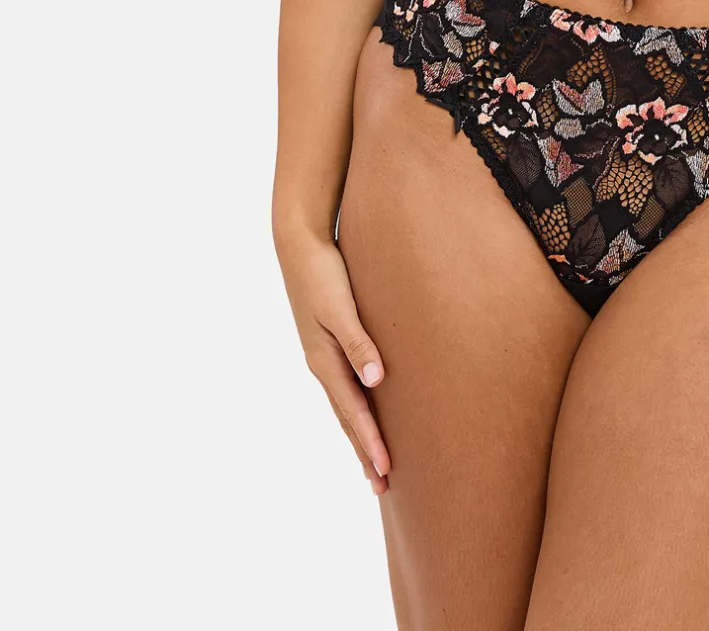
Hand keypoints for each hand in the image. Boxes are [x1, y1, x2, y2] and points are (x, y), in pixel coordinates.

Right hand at [276, 227, 391, 492]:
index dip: (370, 442)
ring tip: (374, 462)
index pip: (353, 412)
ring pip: (345, 405)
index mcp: (325, 362)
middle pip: (347, 417)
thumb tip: (376, 381)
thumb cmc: (323, 273)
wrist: (299, 244)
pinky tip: (364, 410)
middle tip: (381, 486)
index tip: (386, 472)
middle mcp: (323, 365)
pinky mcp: (329, 342)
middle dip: (364, 451)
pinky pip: (345, 385)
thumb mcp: (340, 308)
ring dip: (360, 434)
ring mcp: (324, 355)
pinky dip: (355, 408)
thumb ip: (358, 342)